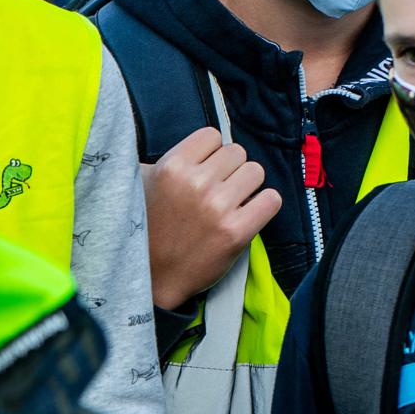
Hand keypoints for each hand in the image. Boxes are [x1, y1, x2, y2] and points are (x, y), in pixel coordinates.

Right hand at [142, 126, 280, 309]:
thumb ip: (167, 159)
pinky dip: (264, 206)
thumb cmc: (147, 228)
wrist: (151, 277)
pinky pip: (272, 199)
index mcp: (171, 166)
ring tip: (230, 203)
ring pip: (257, 172)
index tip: (204, 170)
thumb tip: (194, 142)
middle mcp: (196, 183)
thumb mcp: (142, 184)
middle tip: (217, 191)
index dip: (211, 153)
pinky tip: (247, 214)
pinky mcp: (237, 231)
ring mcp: (218, 207)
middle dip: (230, 170)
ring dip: (247, 187)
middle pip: (238, 153)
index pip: (212, 136)